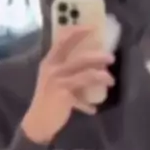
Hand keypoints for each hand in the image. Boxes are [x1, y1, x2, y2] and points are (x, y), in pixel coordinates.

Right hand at [21, 27, 114, 143]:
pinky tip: (93, 110)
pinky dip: (89, 103)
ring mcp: (58, 81)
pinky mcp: (64, 94)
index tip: (93, 27)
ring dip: (101, 76)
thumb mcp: (53, 80)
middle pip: (80, 57)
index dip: (78, 31)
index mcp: (49, 61)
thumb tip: (90, 64)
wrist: (37, 121)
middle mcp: (52, 68)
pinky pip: (84, 93)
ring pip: (86, 74)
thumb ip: (67, 71)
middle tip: (111, 58)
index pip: (62, 40)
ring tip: (111, 80)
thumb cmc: (47, 99)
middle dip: (98, 56)